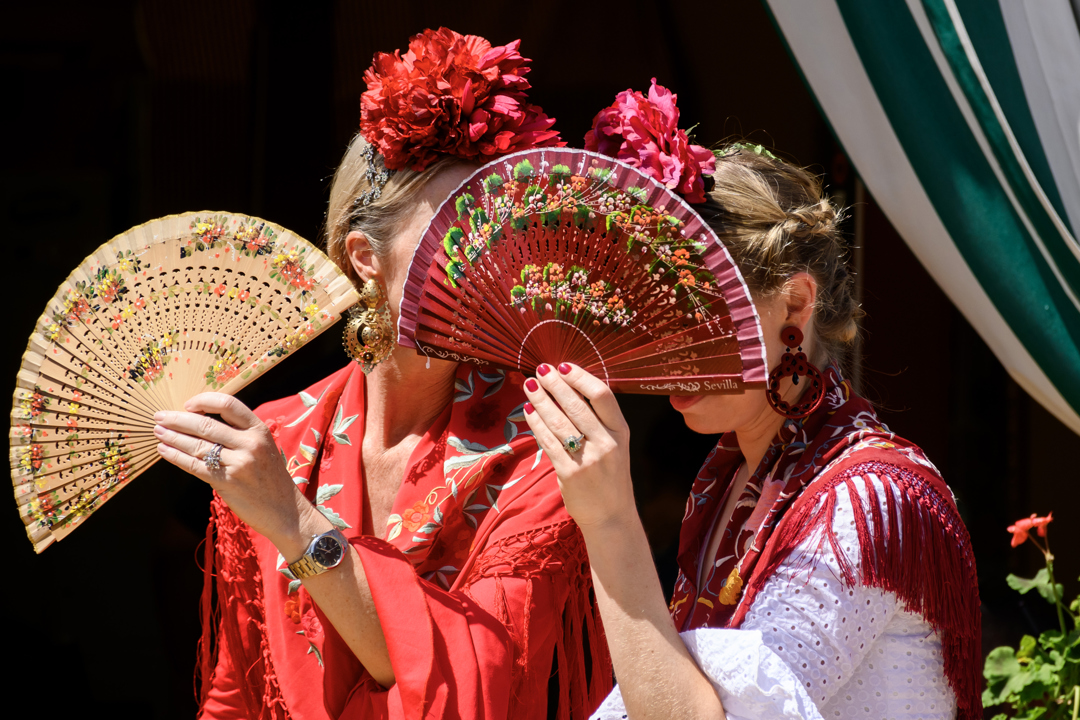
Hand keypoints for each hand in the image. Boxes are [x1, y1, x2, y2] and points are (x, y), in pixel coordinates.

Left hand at [154, 393, 315, 548]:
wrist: (286, 510)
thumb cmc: (271, 479)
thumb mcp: (263, 448)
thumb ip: (240, 434)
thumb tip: (202, 423)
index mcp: (259, 430)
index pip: (228, 405)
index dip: (204, 402)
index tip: (187, 404)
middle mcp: (250, 443)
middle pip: (206, 425)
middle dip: (178, 420)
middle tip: (160, 417)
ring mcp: (239, 463)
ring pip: (197, 445)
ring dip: (172, 438)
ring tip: (158, 433)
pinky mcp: (228, 482)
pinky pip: (195, 466)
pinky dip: (176, 457)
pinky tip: (164, 451)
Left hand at [522, 363, 634, 529]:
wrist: (611, 517)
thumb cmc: (610, 477)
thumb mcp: (615, 445)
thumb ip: (599, 421)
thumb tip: (570, 390)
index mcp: (620, 431)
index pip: (603, 395)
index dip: (581, 377)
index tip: (564, 366)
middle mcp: (606, 443)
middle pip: (577, 405)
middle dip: (556, 384)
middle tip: (541, 370)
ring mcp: (588, 459)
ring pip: (559, 421)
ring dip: (541, 400)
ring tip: (529, 385)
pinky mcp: (570, 473)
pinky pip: (548, 442)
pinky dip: (536, 424)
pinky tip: (528, 411)